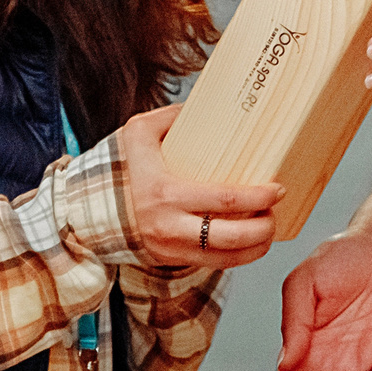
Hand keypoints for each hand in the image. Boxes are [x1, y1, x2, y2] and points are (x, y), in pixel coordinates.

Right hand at [114, 104, 280, 268]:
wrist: (94, 211)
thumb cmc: (122, 169)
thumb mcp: (138, 132)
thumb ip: (170, 116)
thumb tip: (206, 104)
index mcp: (166, 192)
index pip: (225, 200)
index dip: (258, 197)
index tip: (277, 189)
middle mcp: (170, 225)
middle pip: (232, 236)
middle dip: (264, 227)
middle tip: (275, 211)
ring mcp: (171, 248)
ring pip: (227, 258)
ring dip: (257, 247)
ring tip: (269, 228)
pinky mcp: (173, 261)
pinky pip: (215, 266)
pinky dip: (239, 258)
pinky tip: (250, 244)